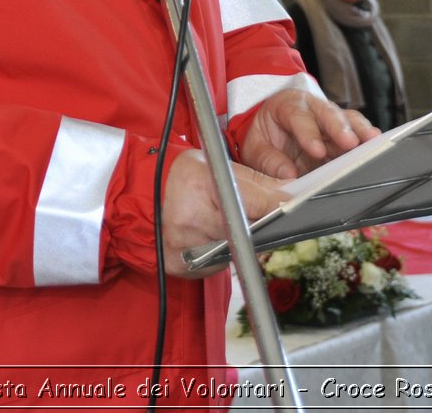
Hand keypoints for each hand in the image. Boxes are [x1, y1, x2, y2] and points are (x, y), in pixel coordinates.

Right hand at [161, 150, 289, 275]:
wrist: (143, 199)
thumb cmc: (182, 179)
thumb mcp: (216, 167)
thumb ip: (254, 181)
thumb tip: (289, 193)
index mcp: (199, 182)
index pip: (250, 201)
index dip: (273, 206)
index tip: (288, 207)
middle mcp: (191, 216)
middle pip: (244, 230)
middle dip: (255, 226)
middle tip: (249, 216)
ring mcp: (186, 244)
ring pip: (233, 250)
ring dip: (236, 241)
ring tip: (219, 223)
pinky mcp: (184, 265)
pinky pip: (216, 264)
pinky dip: (219, 253)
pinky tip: (207, 238)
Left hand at [239, 88, 377, 180]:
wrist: (272, 129)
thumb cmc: (266, 136)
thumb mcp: (255, 147)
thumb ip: (268, 160)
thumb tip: (287, 174)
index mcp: (288, 105)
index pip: (299, 116)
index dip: (309, 133)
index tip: (316, 150)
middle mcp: (313, 107)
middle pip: (329, 113)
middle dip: (340, 128)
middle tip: (350, 143)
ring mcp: (331, 119)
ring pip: (349, 120)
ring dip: (360, 132)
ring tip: (372, 143)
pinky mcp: (344, 132)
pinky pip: (358, 133)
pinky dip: (366, 141)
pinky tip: (377, 148)